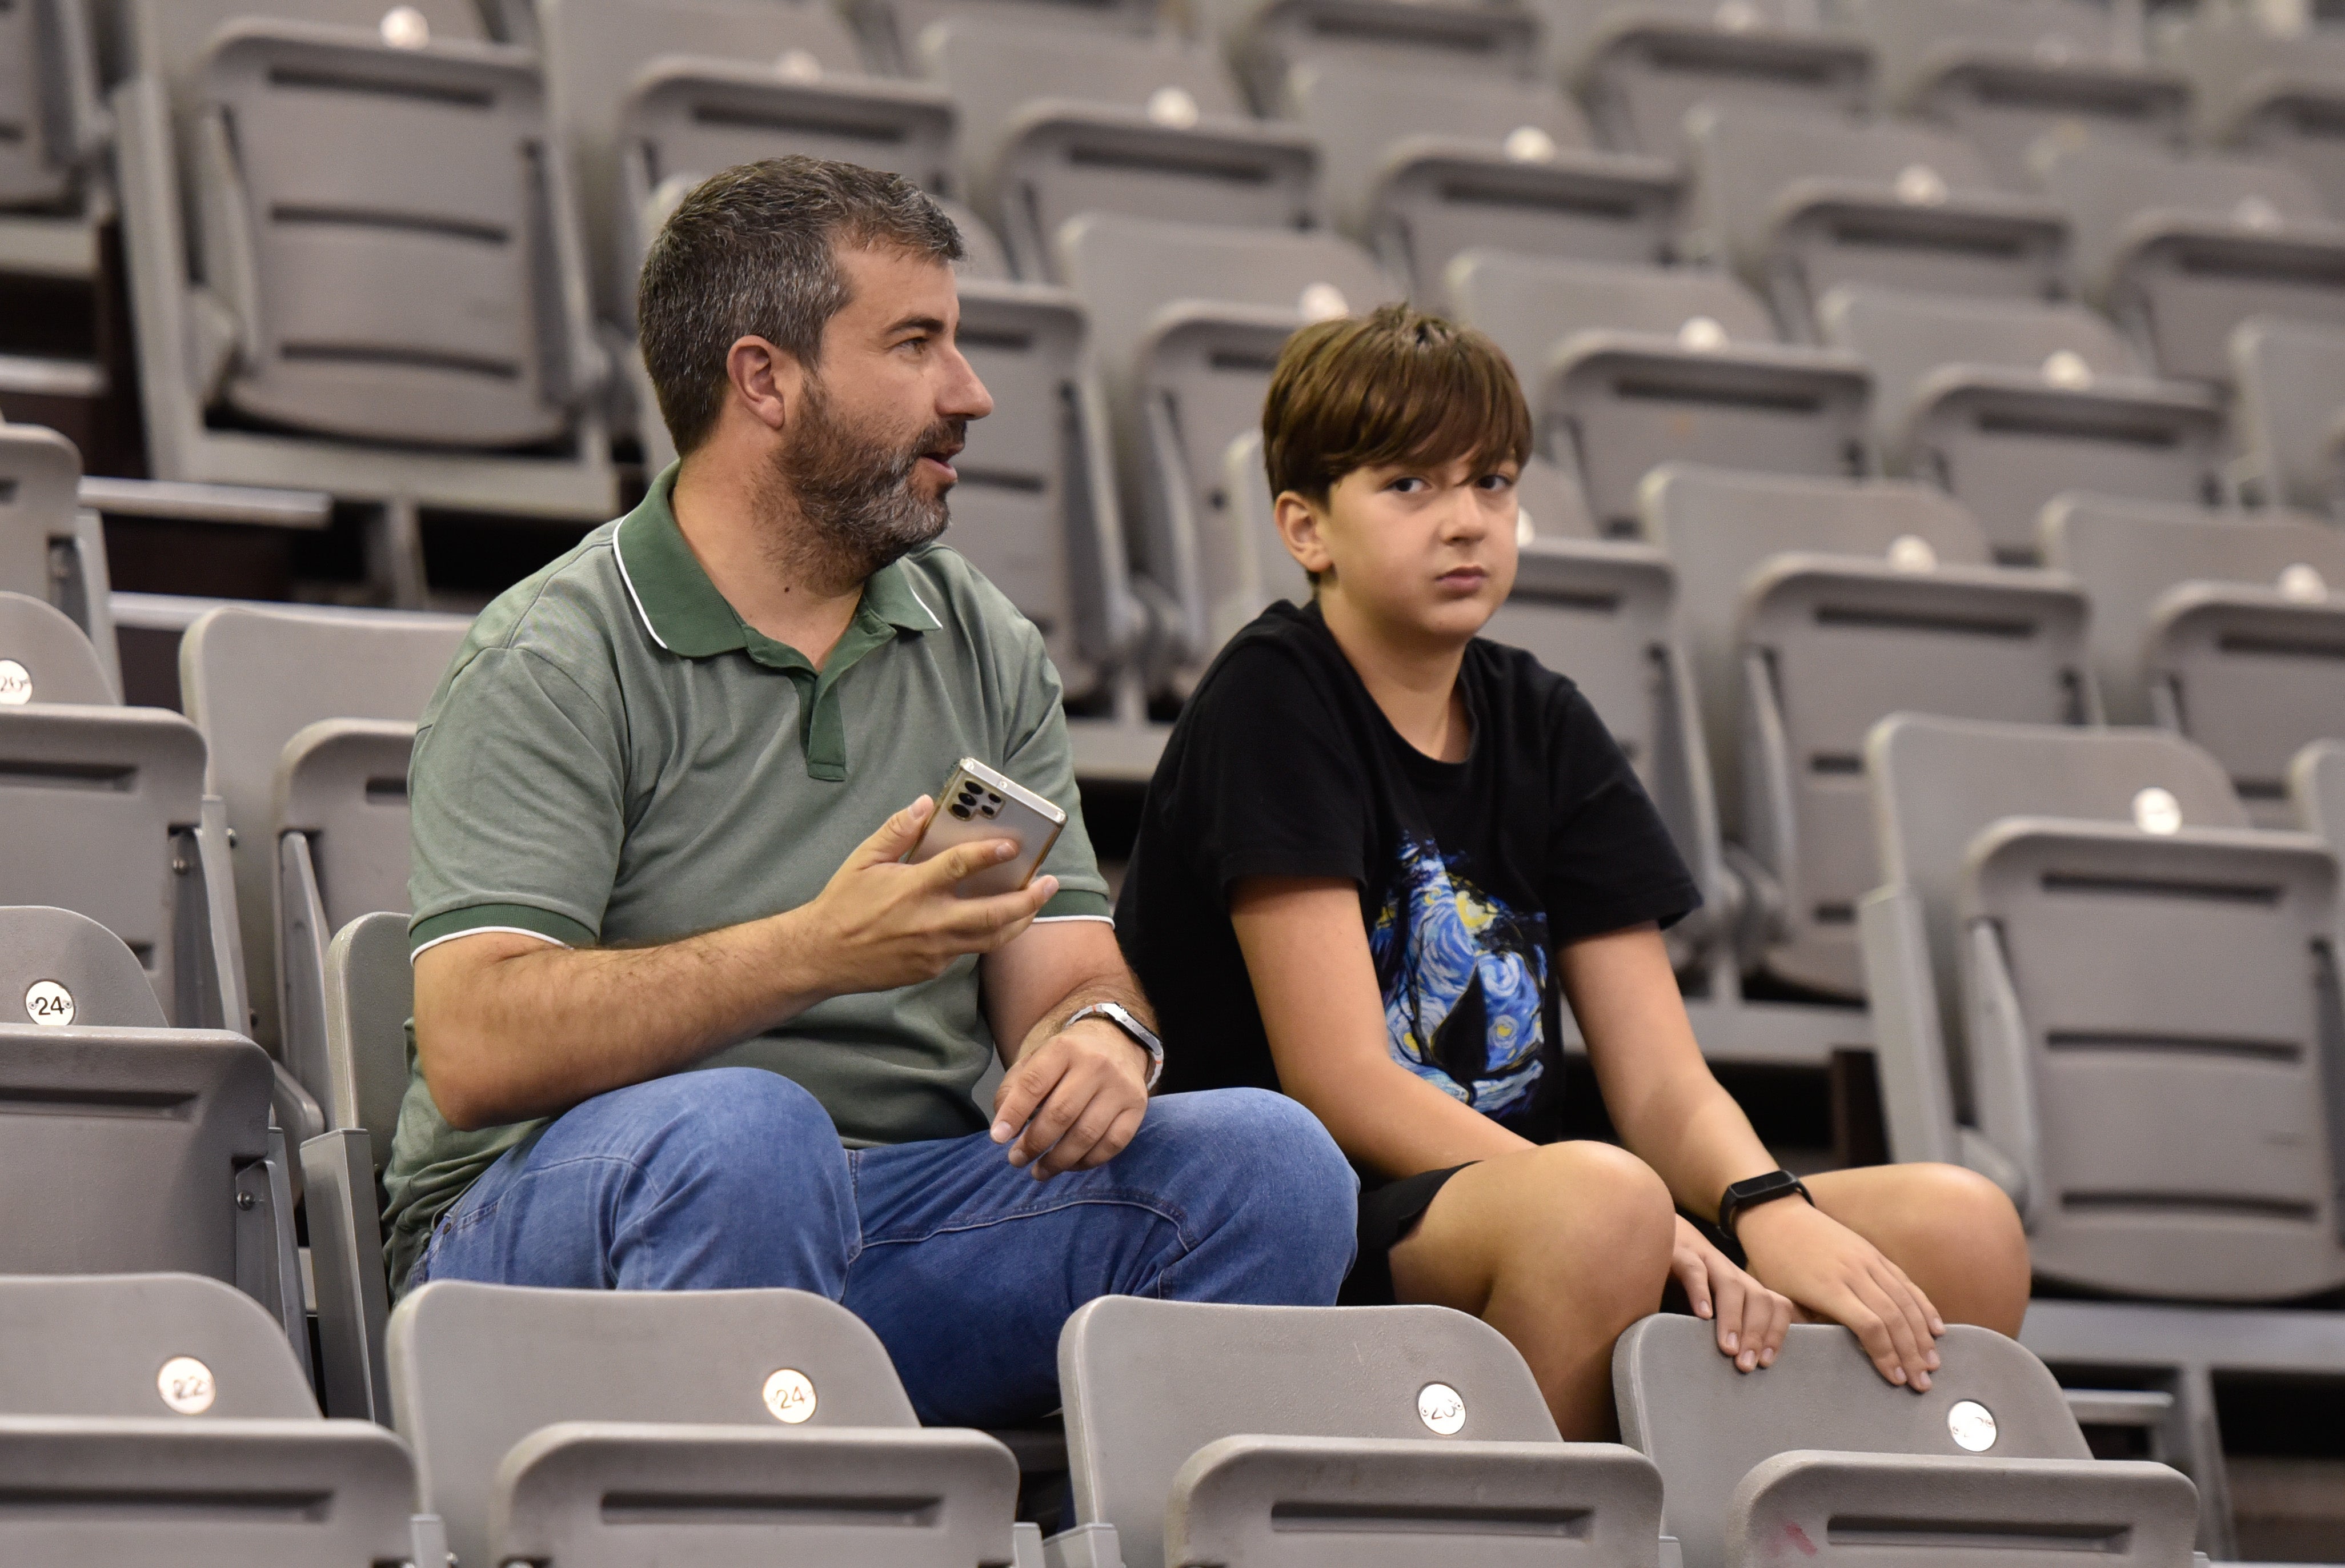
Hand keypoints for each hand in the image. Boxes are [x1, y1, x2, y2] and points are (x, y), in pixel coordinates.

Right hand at [798, 797, 1057, 996]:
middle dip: (1028, 899)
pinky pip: (967, 950)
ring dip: (1019, 921)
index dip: (990, 854)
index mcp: (912, 889)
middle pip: (993, 914)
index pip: (961, 867)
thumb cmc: (842, 904)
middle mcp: (929, 922)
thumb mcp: (863, 860)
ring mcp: (933, 950)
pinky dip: (985, 935)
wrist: (821, 956)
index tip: (1014, 846)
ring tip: (1035, 904)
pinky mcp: (931, 969)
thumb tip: (925, 805)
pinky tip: (994, 920)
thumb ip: (897, 831)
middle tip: (1049, 883)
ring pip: (990, 939)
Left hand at [990, 1017, 1150, 1178]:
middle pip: (1061, 1113)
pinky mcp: (1137, 1108)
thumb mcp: (1036, 1060)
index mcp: (1064, 1048)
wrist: (1117, 1043)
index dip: (1014, 1114)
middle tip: (1017, 1160)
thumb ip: (1014, 1089)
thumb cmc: (1067, 1059)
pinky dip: (1087, 1162)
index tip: (998, 1138)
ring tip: (1038, 1171)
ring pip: (1086, 1134)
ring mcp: (1120, 1087)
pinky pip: (1112, 1144)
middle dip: (1034, 1143)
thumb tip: (1004, 1130)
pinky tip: (1069, 1166)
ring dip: (1058, 1160)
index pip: (1034, 1084)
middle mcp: (1096, 1065)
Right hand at [1672, 1216, 1791, 1373]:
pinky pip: (1694, 1270)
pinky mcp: (1679, 1253)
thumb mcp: (1708, 1308)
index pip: (1777, 1305)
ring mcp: (1707, 1260)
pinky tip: (1702, 1315)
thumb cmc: (1681, 1284)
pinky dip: (1701, 1292)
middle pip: (1760, 1298)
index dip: (1776, 1333)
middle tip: (1746, 1365)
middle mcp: (1731, 1272)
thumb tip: (1739, 1365)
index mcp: (1743, 1287)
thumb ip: (1722, 1330)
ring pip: (1732, 1285)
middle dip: (1757, 1334)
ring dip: (1734, 1319)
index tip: (1765, 1362)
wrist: (1652, 1237)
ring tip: (1727, 1349)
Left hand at [1736, 1198, 1945, 1390]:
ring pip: (1905, 1300)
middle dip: (1911, 1354)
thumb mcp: (1783, 1298)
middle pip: (1894, 1317)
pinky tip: (1935, 1327)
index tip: (1895, 1379)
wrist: (1777, 1217)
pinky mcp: (1873, 1252)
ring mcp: (1867, 1259)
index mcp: (1828, 1288)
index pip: (1869, 1326)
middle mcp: (1853, 1272)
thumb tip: (1833, 1354)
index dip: (1886, 1355)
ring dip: (1922, 1335)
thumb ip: (1810, 1325)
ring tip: (1932, 1363)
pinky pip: (1905, 1281)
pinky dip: (1923, 1306)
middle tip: (1922, 1382)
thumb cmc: (1775, 1263)